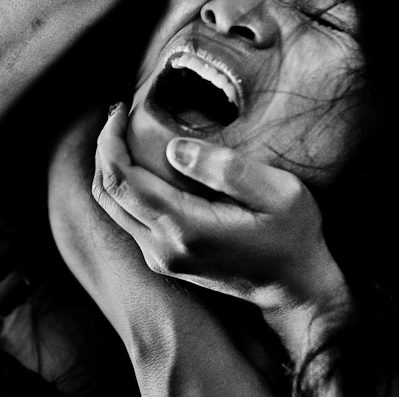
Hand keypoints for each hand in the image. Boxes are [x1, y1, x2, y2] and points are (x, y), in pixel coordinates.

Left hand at [92, 104, 353, 335]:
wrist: (294, 289)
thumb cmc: (293, 237)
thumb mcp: (278, 193)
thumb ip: (226, 169)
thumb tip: (174, 148)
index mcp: (185, 228)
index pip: (122, 180)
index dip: (111, 140)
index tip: (120, 109)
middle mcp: (162, 248)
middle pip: (107, 192)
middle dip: (105, 148)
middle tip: (119, 113)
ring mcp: (160, 257)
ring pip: (112, 206)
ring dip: (111, 166)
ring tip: (126, 131)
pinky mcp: (164, 259)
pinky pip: (127, 216)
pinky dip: (124, 184)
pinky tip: (143, 161)